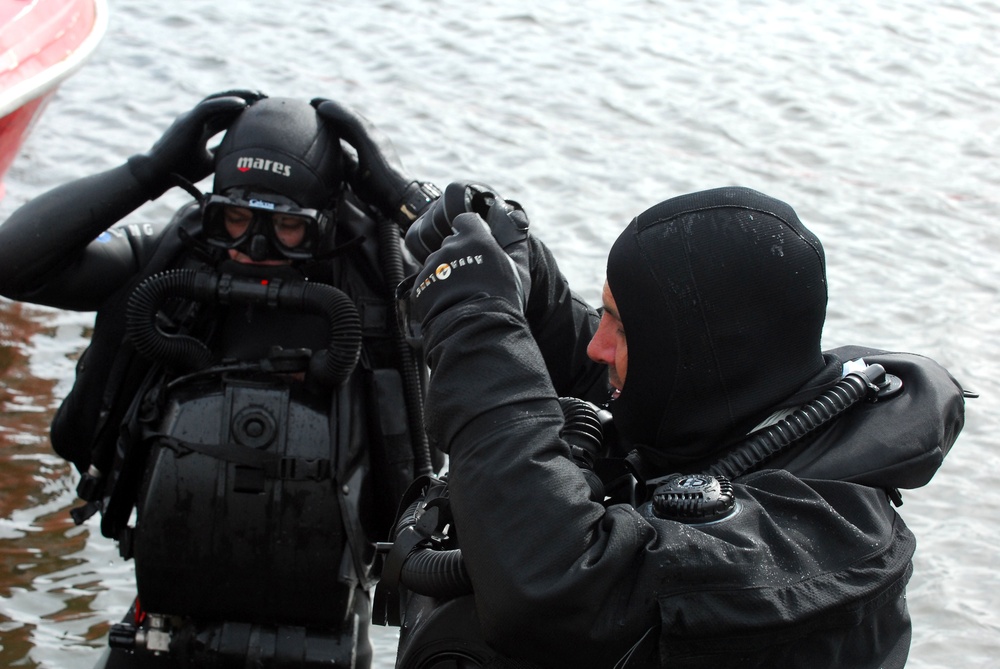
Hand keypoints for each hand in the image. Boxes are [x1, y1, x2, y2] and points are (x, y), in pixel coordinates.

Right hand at [128, 89, 265, 197]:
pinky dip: (225, 104)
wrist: (157, 174)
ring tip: (258, 94)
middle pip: (222, 102)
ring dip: (238, 95)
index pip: (224, 114)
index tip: (261, 109)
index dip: (242, 110)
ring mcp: (190, 118)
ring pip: (216, 100)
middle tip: (265, 96)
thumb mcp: (209, 162)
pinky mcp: (187, 121)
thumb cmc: (181, 170)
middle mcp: (195, 119)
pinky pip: (208, 108)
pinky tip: (242, 103)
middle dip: (244, 97)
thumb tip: (242, 154)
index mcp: (200, 128)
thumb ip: (222, 152)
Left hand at [312, 97, 439, 225]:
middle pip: (349, 117)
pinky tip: (321, 107)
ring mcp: (373, 136)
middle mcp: (374, 136)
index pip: (350, 128)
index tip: (318, 117)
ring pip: (349, 115)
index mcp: (370, 145)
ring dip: (331, 106)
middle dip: (332, 110)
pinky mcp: (371, 138)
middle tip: (313, 103)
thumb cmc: (378, 191)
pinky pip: (350, 120)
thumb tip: (330, 159)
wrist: (398, 196)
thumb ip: (345, 163)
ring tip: (314, 102)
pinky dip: (336, 112)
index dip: (334, 121)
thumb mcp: (356, 175)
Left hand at [408, 213, 524, 325]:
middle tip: (472, 275)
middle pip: (451, 243)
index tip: (475, 242)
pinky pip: (428, 281)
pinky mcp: (421, 284)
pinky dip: (436, 289)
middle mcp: (450, 247)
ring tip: (461, 293)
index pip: (463, 220)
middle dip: (459, 254)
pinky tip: (449, 302)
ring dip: (446, 272)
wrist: (476, 328)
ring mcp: (433, 265)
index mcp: (475, 238)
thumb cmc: (503, 298)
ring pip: (438, 262)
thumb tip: (517, 224)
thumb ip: (516, 244)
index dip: (468, 230)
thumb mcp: (519, 270)